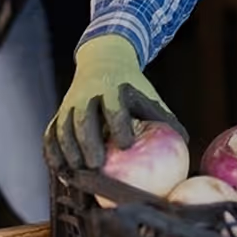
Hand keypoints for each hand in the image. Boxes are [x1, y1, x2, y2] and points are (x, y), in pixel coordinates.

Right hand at [44, 33, 188, 171]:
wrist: (103, 62)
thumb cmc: (131, 88)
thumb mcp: (148, 96)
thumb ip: (164, 118)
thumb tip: (186, 143)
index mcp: (113, 88)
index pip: (114, 105)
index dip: (119, 123)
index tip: (126, 144)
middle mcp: (87, 94)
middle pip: (83, 118)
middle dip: (88, 142)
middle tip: (96, 166)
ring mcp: (69, 104)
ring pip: (63, 126)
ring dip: (68, 151)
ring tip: (77, 174)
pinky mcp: (59, 114)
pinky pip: (51, 134)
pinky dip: (52, 152)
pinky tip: (59, 172)